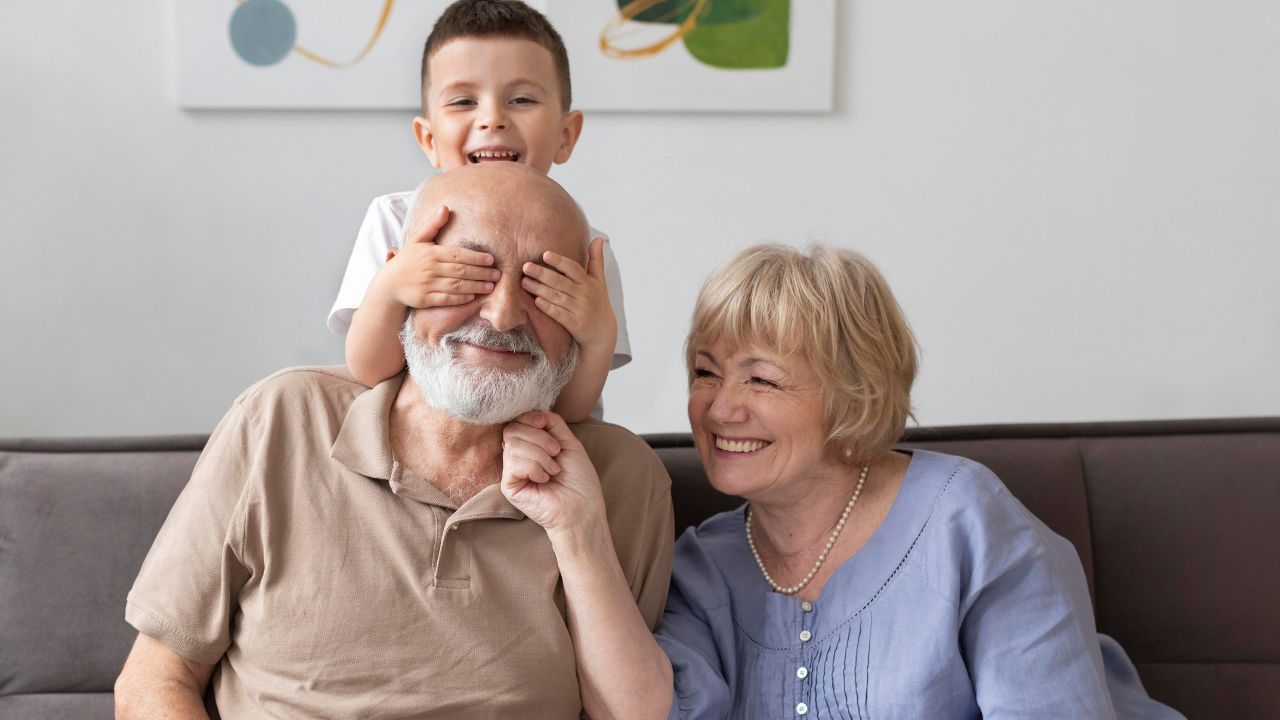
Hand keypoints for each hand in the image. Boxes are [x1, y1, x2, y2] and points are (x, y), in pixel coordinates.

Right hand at [382, 205, 499, 308]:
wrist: (389, 284)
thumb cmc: (407, 261)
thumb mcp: (417, 240)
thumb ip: (433, 225)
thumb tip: (445, 207)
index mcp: (430, 252)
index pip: (457, 254)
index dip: (475, 257)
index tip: (491, 259)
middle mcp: (429, 268)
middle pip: (460, 270)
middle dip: (481, 273)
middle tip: (497, 274)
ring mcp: (427, 284)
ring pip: (456, 285)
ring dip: (475, 286)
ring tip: (490, 286)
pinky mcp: (425, 299)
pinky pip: (446, 299)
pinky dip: (460, 298)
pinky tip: (473, 296)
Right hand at [501, 411, 606, 536]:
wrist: (582, 507)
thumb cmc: (579, 479)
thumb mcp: (568, 442)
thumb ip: (552, 423)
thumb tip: (534, 413)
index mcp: (531, 445)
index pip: (517, 421)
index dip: (529, 417)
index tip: (544, 423)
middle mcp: (518, 456)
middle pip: (512, 430)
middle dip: (539, 438)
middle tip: (556, 453)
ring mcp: (512, 471)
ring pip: (513, 446)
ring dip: (540, 456)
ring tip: (553, 470)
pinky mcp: (509, 486)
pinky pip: (513, 464)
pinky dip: (534, 468)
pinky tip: (544, 480)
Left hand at [521, 237, 616, 350]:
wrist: (603, 332)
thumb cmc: (598, 302)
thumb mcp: (600, 281)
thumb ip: (596, 260)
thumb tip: (599, 238)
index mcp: (589, 282)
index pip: (573, 268)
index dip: (560, 262)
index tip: (545, 254)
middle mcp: (584, 294)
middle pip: (561, 282)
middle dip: (542, 274)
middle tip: (526, 266)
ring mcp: (579, 309)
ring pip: (557, 297)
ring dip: (539, 289)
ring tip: (524, 282)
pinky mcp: (574, 323)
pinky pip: (558, 313)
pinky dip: (548, 307)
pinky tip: (536, 301)